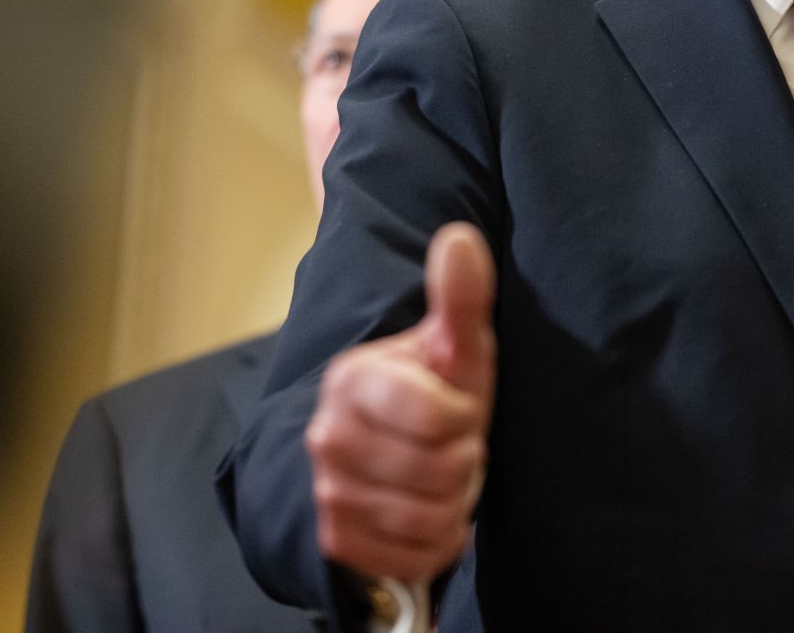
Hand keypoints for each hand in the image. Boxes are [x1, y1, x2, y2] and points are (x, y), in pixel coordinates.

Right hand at [306, 223, 495, 579]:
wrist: (390, 453)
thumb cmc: (433, 393)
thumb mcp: (454, 346)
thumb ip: (461, 295)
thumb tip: (460, 237)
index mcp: (352, 378)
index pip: (438, 417)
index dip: (465, 417)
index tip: (457, 407)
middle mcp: (327, 435)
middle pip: (442, 470)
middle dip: (464, 461)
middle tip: (451, 446)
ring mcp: (327, 490)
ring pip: (431, 517)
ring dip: (453, 503)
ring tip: (440, 478)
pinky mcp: (337, 540)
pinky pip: (415, 555)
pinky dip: (436, 541)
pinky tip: (426, 511)